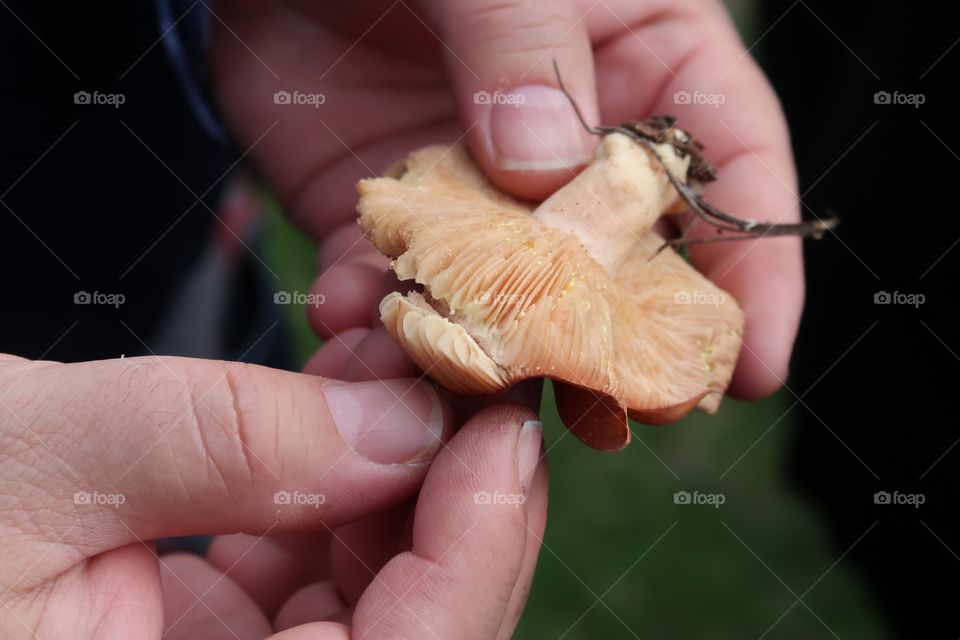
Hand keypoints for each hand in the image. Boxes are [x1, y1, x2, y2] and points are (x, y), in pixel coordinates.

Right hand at [0, 353, 545, 637]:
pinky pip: (322, 567)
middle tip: (461, 364)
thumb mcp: (23, 465)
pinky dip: (343, 477)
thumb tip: (402, 422)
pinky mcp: (213, 635)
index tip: (503, 422)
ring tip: (390, 359)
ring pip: (378, 590)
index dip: (477, 550)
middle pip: (416, 626)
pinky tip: (341, 397)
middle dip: (452, 493)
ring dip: (400, 471)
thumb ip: (217, 444)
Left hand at [212, 0, 802, 398]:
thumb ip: (526, 44)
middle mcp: (571, 138)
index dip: (750, 265)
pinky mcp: (398, 214)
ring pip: (517, 296)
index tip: (751, 360)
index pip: (724, 163)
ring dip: (500, 352)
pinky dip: (388, 320)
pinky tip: (363, 324)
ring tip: (483, 400)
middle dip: (623, 340)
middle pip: (625, 257)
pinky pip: (406, 287)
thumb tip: (547, 169)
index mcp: (637, 54)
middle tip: (619, 417)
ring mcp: (483, 189)